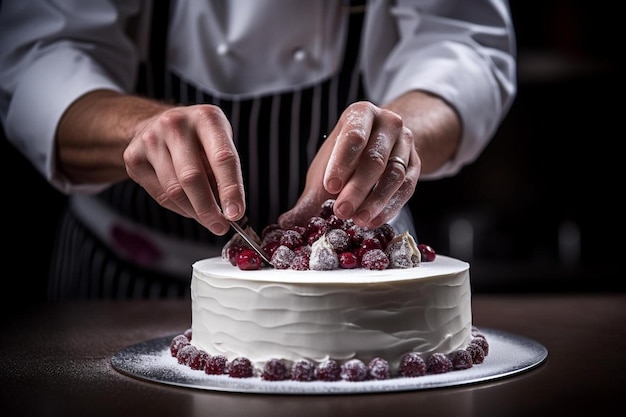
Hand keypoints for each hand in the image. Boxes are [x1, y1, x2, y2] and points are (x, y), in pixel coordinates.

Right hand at [124, 104, 245, 234]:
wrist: (157, 124)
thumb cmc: (197, 137)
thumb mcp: (218, 142)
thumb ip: (224, 171)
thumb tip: (230, 210)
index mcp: (206, 118)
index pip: (222, 158)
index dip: (231, 189)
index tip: (236, 214)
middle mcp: (176, 124)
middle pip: (192, 178)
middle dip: (209, 209)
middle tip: (220, 226)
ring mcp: (151, 139)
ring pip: (174, 190)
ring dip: (194, 212)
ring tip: (207, 218)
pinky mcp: (133, 156)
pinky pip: (160, 194)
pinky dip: (178, 208)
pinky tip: (188, 207)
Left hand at [279, 101, 419, 228]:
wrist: (383, 144)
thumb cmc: (346, 157)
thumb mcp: (325, 169)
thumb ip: (309, 197)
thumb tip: (286, 223)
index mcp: (361, 114)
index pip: (354, 136)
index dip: (342, 163)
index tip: (329, 187)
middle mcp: (388, 122)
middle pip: (375, 158)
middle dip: (357, 188)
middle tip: (341, 212)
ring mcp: (406, 142)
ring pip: (394, 174)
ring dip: (375, 201)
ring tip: (358, 220)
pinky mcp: (417, 163)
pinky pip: (407, 187)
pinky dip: (390, 207)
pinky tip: (373, 220)